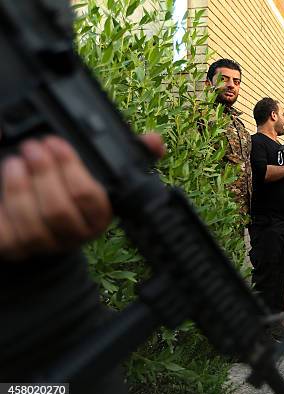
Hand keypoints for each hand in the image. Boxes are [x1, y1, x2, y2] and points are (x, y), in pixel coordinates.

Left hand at [0, 134, 163, 260]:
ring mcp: (45, 245)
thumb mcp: (97, 170)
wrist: (37, 225)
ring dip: (22, 188)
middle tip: (34, 146)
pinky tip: (8, 178)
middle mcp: (76, 235)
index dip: (72, 170)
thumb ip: (127, 152)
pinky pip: (11, 235)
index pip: (92, 199)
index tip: (58, 143)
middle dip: (45, 175)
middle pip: (61, 211)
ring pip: (35, 224)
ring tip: (17, 160)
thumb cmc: (71, 190)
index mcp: (99, 216)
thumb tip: (156, 141)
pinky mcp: (15, 249)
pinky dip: (6, 205)